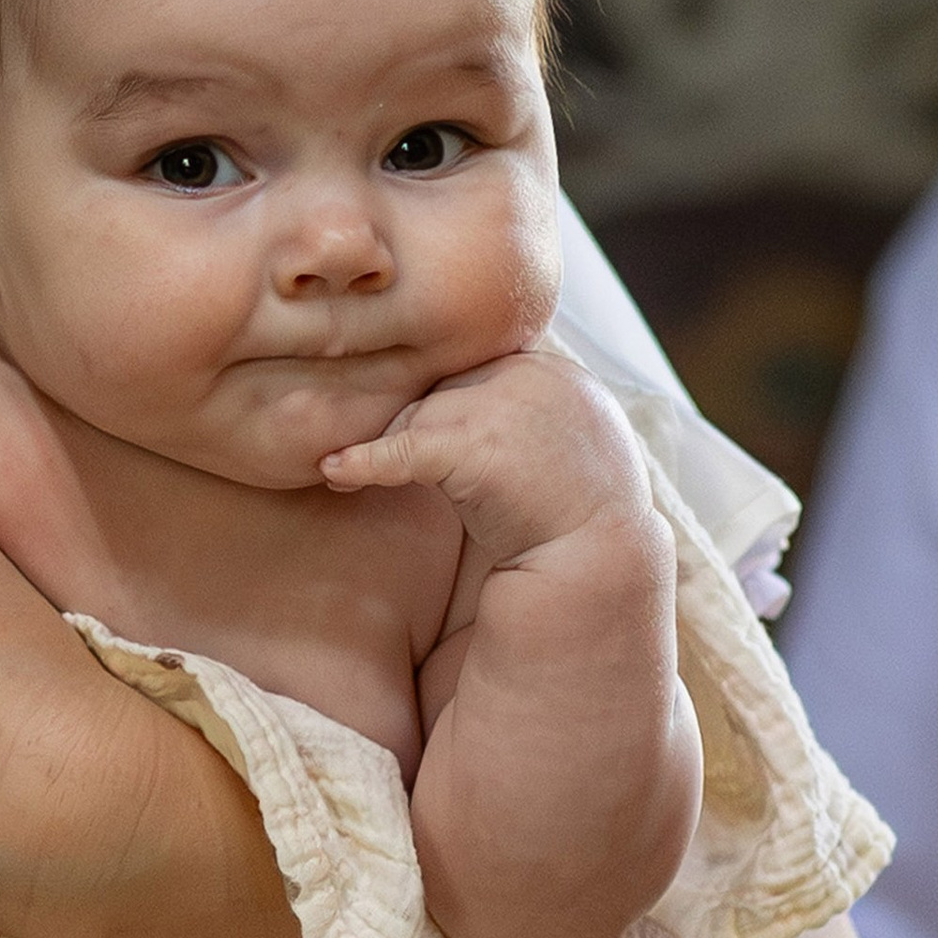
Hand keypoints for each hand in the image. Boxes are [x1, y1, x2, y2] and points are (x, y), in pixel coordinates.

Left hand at [319, 350, 653, 570]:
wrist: (600, 565)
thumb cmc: (576, 518)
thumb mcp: (562, 446)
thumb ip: (523, 415)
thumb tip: (469, 407)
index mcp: (554, 372)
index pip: (474, 372)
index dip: (440, 406)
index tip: (409, 432)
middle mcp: (532, 375)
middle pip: (440, 389)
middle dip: (406, 426)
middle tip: (361, 453)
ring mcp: (504, 404)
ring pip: (417, 414)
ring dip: (381, 444)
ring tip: (344, 471)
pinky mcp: (474, 443)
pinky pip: (403, 449)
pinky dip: (365, 461)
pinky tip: (337, 471)